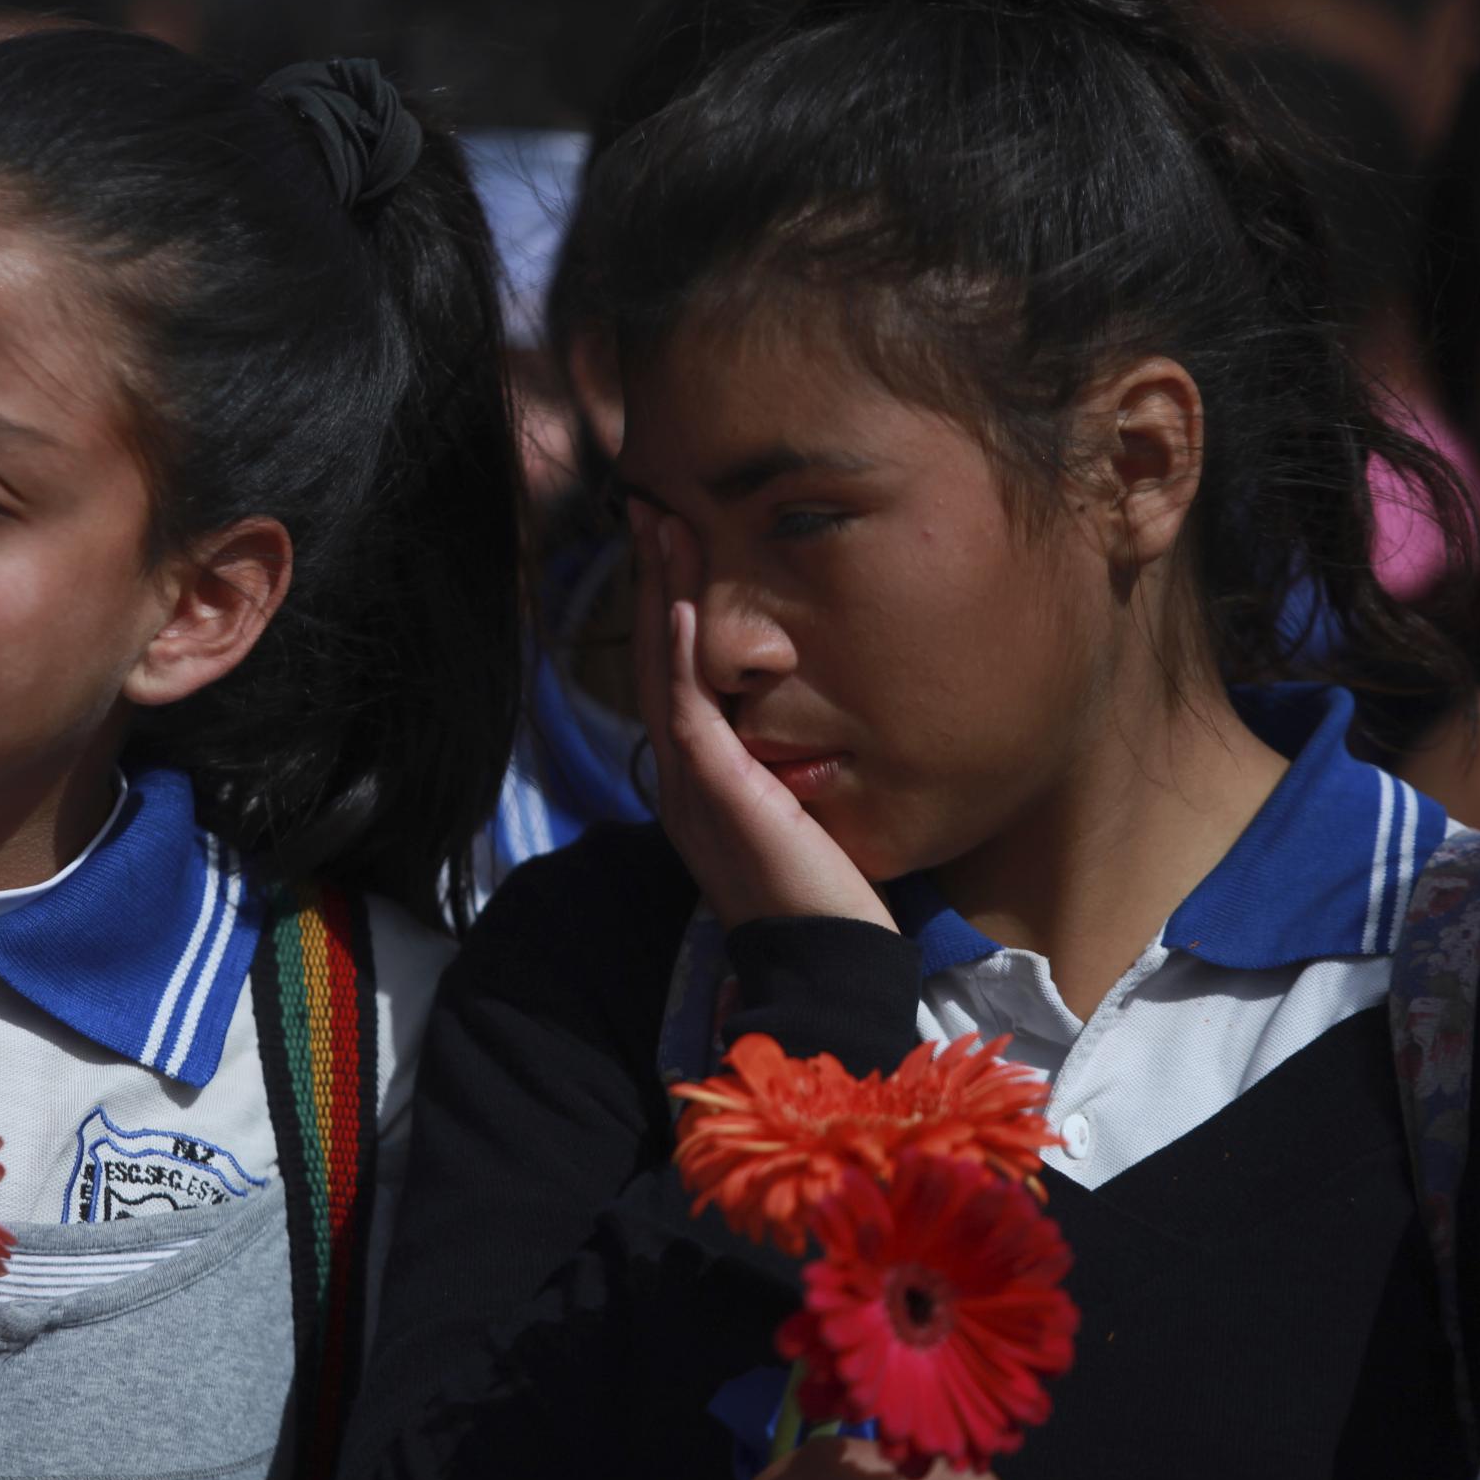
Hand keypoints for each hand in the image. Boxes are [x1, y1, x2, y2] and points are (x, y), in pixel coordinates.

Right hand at [632, 507, 892, 930]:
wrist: (831, 973)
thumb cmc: (830, 907)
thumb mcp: (804, 823)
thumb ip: (788, 777)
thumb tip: (806, 731)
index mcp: (698, 789)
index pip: (671, 682)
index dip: (665, 612)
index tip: (670, 548)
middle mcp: (682, 786)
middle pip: (653, 664)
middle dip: (650, 583)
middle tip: (648, 507)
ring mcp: (694, 793)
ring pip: (663, 676)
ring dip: (659, 597)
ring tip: (661, 527)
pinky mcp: (721, 800)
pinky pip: (689, 716)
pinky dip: (680, 658)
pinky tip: (679, 607)